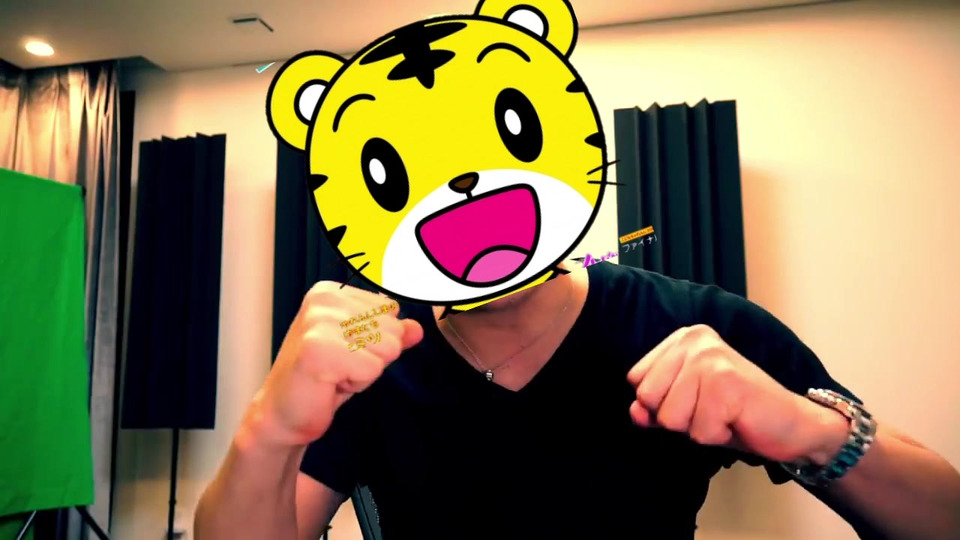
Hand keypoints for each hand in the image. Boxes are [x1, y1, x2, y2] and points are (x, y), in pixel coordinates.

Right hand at [241, 282, 423, 449]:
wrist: (284, 415)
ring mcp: (319, 321)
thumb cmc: (322, 381)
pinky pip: (373, 368)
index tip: (344, 352)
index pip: (391, 310)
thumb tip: (417, 328)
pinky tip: (330, 384)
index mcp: (332, 292)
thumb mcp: (363, 351)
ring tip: (334, 374)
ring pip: (387, 349)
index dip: (376, 340)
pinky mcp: (319, 348)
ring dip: (365, 371)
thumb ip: (392, 336)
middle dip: (373, 357)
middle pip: (393, 329)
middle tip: (338, 367)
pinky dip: (357, 383)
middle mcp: (324, 299)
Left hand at [626, 325, 848, 464]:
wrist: (792, 424)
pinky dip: (717, 436)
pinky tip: (737, 420)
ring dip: (698, 428)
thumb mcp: (686, 408)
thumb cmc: (736, 414)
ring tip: (724, 414)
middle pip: (647, 398)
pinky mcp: (727, 383)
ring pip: (670, 417)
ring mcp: (711, 359)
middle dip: (677, 418)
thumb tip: (635, 410)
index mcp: (683, 338)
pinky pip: (698, 431)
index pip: (635, 379)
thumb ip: (654, 407)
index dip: (660, 402)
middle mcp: (695, 340)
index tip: (694, 399)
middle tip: (711, 410)